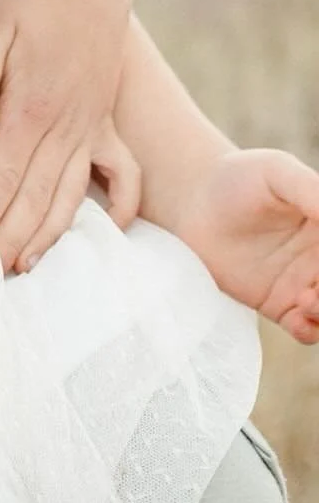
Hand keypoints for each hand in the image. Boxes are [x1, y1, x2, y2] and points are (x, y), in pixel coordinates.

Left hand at [0, 0, 139, 272]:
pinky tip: (107, 228)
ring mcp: (89, 129)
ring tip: (25, 267)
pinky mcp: (104, 122)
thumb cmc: (30, 5)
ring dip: (47, 236)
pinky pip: (120, 176)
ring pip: (69, 198)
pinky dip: (118, 207)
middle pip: (33, 202)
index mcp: (30, 113)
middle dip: (8, 243)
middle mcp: (64, 131)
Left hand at [175, 149, 318, 342]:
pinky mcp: (278, 304)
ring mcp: (303, 284)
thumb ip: (309, 190)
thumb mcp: (277, 172)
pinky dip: (309, 330)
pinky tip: (298, 319)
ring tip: (307, 302)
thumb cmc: (238, 177)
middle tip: (316, 289)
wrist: (195, 199)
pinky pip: (305, 329)